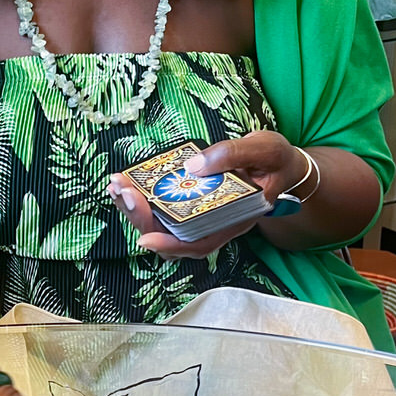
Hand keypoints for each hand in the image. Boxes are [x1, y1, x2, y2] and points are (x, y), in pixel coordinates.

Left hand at [107, 131, 308, 259]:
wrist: (280, 164)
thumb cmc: (275, 160)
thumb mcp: (264, 149)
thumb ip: (232, 154)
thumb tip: (193, 165)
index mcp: (235, 219)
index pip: (201, 242)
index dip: (172, 245)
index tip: (145, 238)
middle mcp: (214, 223)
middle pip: (171, 235)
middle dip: (141, 217)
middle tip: (121, 191)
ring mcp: (200, 214)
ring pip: (161, 224)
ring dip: (134, 208)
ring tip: (115, 185)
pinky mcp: (190, 202)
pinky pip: (161, 206)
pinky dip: (141, 197)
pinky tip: (125, 182)